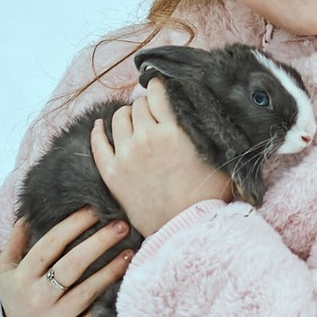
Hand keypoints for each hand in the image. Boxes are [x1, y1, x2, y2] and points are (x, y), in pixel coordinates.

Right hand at [0, 209, 130, 316]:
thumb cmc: (20, 299)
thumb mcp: (8, 272)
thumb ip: (16, 242)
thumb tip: (29, 212)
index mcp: (21, 278)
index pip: (48, 245)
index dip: (72, 225)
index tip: (94, 209)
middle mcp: (36, 299)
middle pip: (72, 265)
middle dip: (99, 242)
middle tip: (121, 225)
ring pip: (87, 291)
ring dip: (111, 269)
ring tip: (130, 251)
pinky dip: (110, 299)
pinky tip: (125, 284)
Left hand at [89, 80, 232, 236]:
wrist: (185, 229)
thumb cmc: (207, 196)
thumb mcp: (219, 158)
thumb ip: (212, 134)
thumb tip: (215, 114)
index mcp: (173, 131)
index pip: (158, 93)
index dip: (159, 87)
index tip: (160, 89)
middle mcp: (146, 138)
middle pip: (137, 105)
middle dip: (145, 106)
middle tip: (151, 114)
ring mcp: (126, 155)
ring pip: (117, 119)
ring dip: (126, 116)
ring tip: (133, 122)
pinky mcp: (111, 173)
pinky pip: (97, 143)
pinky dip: (98, 131)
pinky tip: (100, 127)